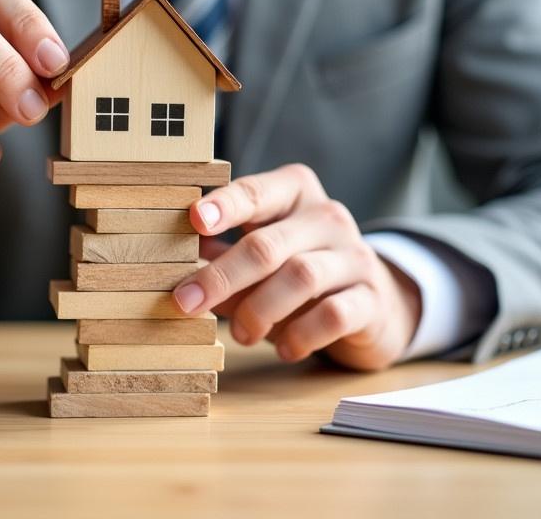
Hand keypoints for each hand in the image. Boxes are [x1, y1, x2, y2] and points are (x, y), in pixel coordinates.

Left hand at [174, 164, 421, 369]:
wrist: (373, 302)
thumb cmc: (297, 269)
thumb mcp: (261, 252)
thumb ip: (220, 251)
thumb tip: (166, 261)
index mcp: (295, 192)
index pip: (257, 191)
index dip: (225, 204)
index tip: (194, 219)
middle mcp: (328, 217)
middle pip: (268, 244)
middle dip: (222, 276)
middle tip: (186, 303)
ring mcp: (355, 256)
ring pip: (300, 277)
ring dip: (259, 310)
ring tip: (240, 334)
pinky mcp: (371, 298)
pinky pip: (333, 314)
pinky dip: (300, 334)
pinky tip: (284, 349)